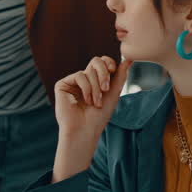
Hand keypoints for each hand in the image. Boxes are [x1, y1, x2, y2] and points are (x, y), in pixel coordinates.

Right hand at [52, 57, 130, 180]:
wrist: (85, 131)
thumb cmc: (99, 117)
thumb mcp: (113, 94)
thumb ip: (120, 76)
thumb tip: (129, 60)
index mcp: (95, 81)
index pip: (103, 62)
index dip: (109, 62)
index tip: (113, 70)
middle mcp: (83, 80)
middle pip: (96, 61)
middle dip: (104, 73)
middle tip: (106, 89)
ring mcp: (72, 82)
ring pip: (89, 70)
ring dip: (96, 87)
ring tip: (96, 103)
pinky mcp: (62, 85)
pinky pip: (79, 76)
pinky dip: (87, 88)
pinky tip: (87, 101)